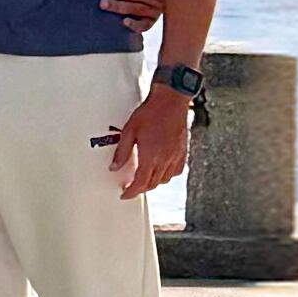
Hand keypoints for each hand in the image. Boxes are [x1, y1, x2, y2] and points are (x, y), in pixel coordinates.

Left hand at [108, 86, 193, 200]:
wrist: (170, 102)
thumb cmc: (150, 113)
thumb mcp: (128, 132)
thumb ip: (121, 152)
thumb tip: (114, 167)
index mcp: (151, 157)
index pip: (140, 183)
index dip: (131, 192)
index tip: (125, 195)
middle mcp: (165, 160)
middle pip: (152, 183)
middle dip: (141, 189)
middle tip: (131, 188)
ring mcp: (176, 156)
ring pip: (165, 179)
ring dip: (153, 183)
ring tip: (143, 179)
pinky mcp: (183, 151)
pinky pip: (176, 171)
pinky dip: (167, 175)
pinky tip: (161, 170)